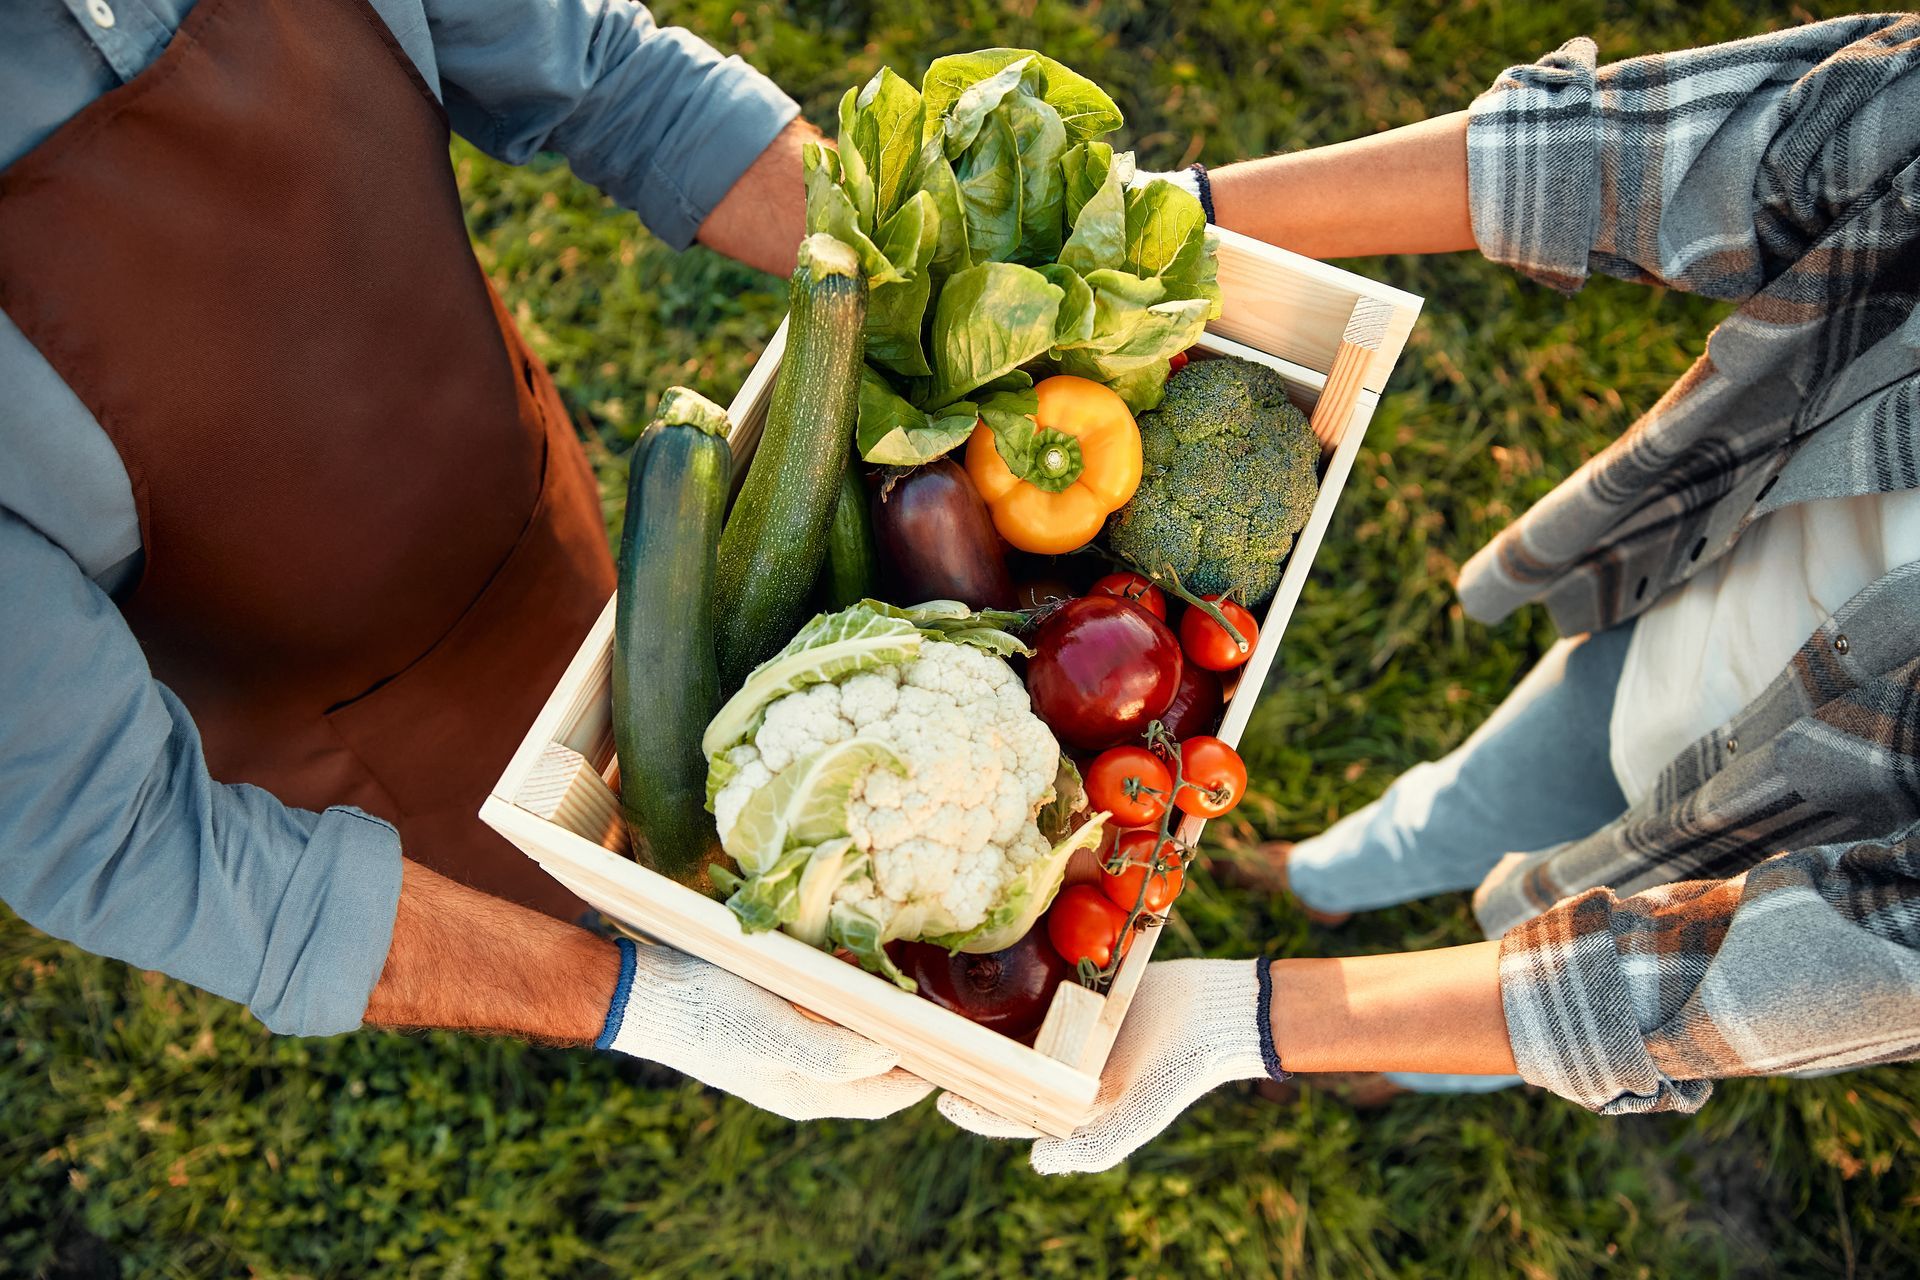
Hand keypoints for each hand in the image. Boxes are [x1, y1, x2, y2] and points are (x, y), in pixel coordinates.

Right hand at [600, 938, 933, 1120]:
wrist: (646, 993)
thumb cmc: (708, 1013)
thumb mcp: (770, 1033)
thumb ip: (831, 1052)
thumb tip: (891, 1054)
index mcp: (812, 1094)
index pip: (895, 1092)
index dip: (931, 1064)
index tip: (961, 1026)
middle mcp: (808, 1081)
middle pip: (883, 1069)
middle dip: (915, 1037)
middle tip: (942, 992)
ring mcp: (791, 1053)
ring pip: (860, 1040)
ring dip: (886, 1014)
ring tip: (911, 977)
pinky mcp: (777, 1022)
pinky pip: (832, 1017)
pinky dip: (854, 996)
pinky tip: (859, 964)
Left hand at [939, 958, 1281, 1172]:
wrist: (1219, 1010)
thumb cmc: (1180, 1067)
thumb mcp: (1138, 1114)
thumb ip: (1093, 1148)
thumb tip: (1037, 1164)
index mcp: (1077, 1103)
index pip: (1017, 1110)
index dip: (980, 1109)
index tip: (942, 1099)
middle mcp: (1069, 1067)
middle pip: (1009, 1068)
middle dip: (972, 1064)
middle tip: (927, 1053)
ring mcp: (1073, 1028)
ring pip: (1017, 1030)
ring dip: (984, 1026)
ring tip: (942, 1015)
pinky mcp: (1080, 991)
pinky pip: (1039, 991)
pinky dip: (1014, 989)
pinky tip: (982, 977)